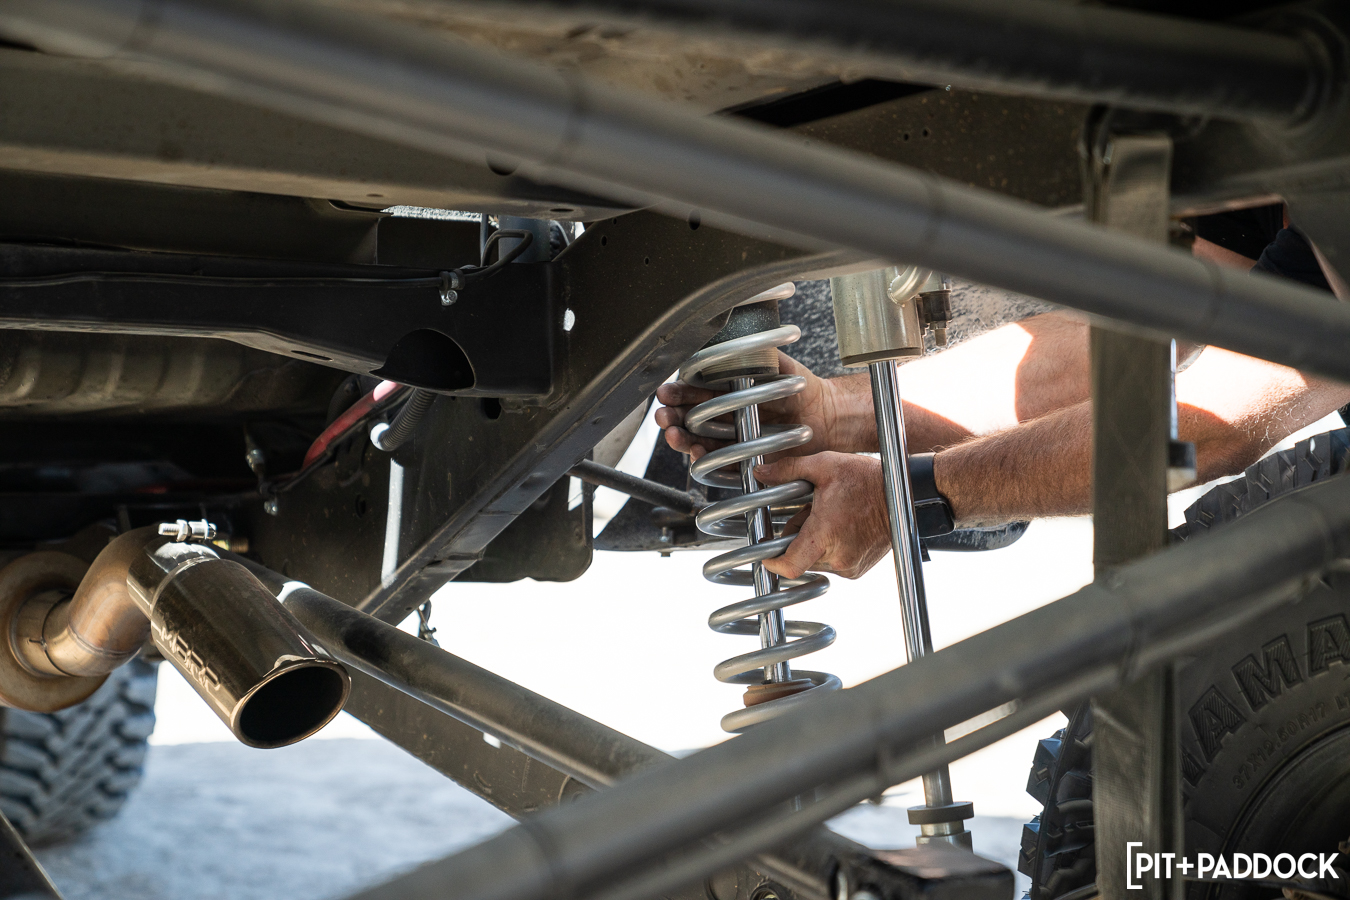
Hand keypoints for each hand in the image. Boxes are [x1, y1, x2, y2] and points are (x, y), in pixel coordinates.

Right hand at [655, 352, 855, 461]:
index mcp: (725, 390)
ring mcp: (731, 438)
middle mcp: (724, 415)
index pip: (692, 391)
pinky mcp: (743, 459)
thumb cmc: (801, 387)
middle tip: (664, 418)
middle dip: (671, 418)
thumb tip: (731, 349)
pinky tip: (698, 454)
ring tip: (675, 437)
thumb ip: (754, 356)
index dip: (676, 392)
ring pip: (697, 441)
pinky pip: (719, 464)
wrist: (826, 416)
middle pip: (687, 419)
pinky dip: (705, 461)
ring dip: (682, 441)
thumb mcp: (777, 363)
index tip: (667, 392)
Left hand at [752, 452, 890, 579]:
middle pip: (801, 558)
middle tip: (806, 513)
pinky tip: (840, 524)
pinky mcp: (860, 568)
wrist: (904, 494)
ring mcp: (851, 566)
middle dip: (796, 538)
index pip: (789, 566)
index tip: (766, 554)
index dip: (773, 563)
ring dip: (814, 542)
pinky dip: (830, 547)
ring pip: (816, 560)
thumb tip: (760, 473)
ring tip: (827, 515)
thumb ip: (788, 469)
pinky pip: (833, 562)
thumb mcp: (824, 466)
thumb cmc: (866, 479)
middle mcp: (838, 557)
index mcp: (824, 536)